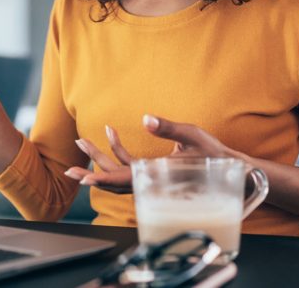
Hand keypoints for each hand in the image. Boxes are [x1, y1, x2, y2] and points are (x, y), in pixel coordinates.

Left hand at [63, 115, 247, 193]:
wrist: (230, 169)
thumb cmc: (213, 154)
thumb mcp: (192, 135)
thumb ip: (168, 127)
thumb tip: (146, 118)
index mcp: (157, 175)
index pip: (124, 180)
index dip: (103, 179)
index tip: (84, 179)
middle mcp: (150, 180)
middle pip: (114, 180)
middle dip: (91, 171)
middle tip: (68, 168)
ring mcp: (150, 177)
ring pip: (118, 173)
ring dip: (100, 159)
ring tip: (82, 141)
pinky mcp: (153, 171)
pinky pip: (129, 165)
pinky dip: (117, 151)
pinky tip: (111, 132)